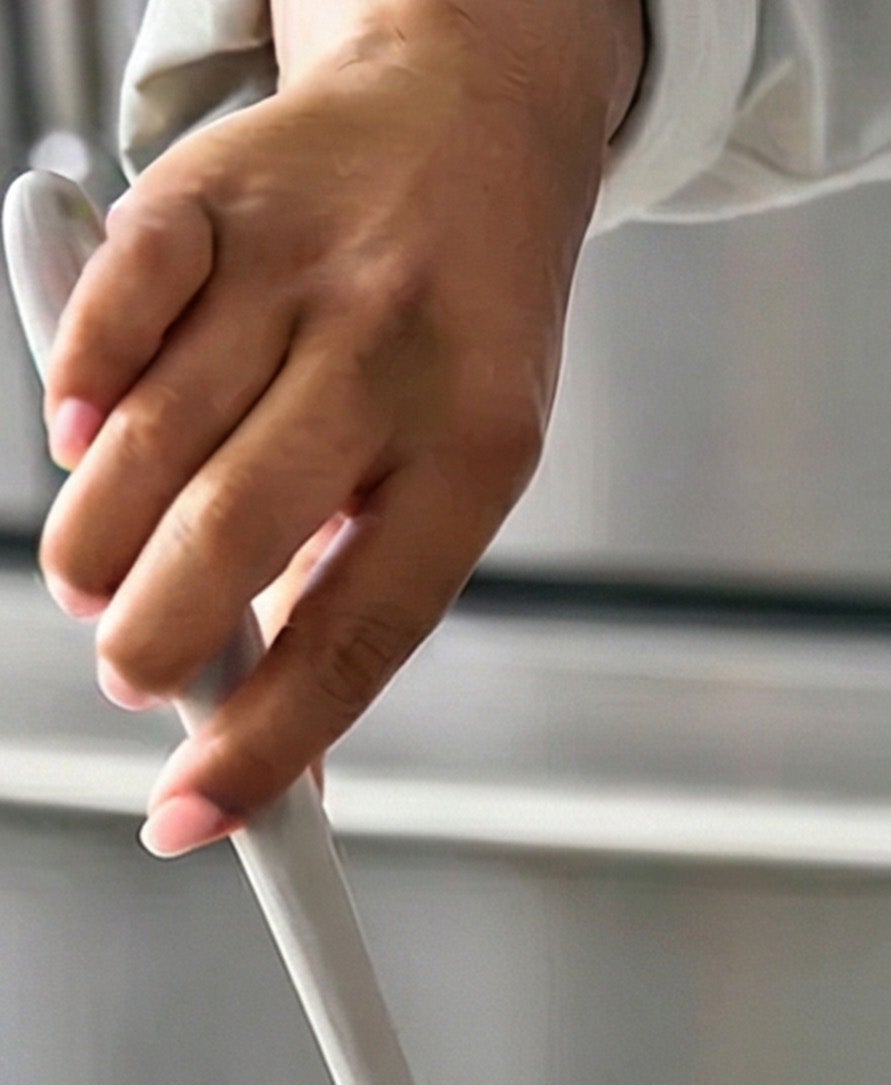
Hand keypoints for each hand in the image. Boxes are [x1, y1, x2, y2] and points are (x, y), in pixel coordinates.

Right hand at [37, 0, 641, 854]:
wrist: (470, 126)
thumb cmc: (458, 338)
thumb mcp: (457, 468)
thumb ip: (359, 587)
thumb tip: (276, 752)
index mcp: (477, 454)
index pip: (360, 634)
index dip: (268, 739)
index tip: (198, 816)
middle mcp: (389, 359)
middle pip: (236, 532)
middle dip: (160, 634)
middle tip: (129, 671)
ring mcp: (296, 272)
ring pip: (155, 434)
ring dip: (102, 537)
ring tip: (92, 583)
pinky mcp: (210, 194)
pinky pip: (116, 304)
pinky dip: (77, 385)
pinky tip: (78, 440)